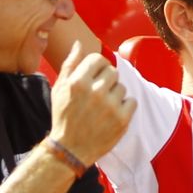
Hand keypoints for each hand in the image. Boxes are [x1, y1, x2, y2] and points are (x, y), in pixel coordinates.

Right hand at [48, 46, 134, 167]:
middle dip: (107, 81)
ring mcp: (110, 106)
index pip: (99, 59)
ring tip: (103, 108)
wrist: (69, 150)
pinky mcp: (122, 120)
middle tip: (98, 96)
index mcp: (78, 82)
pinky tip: (112, 115)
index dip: (98, 67)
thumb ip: (70, 64)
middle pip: (113, 72)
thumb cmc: (63, 117)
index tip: (95, 78)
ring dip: (115, 95)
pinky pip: (132, 101)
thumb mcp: (59, 88)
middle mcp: (95, 92)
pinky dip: (125, 107)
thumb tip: (79, 43)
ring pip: (122, 87)